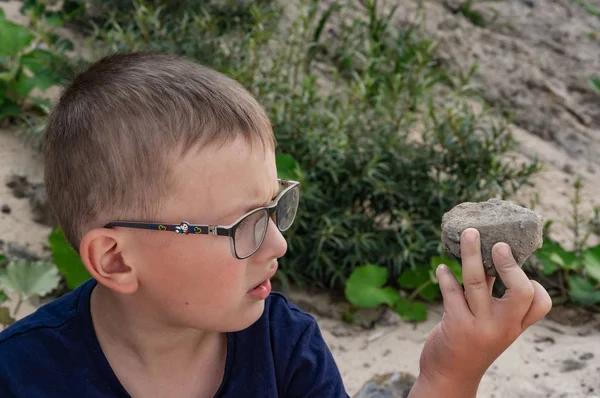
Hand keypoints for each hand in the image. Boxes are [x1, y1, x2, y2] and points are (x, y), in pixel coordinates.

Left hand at [410, 228, 551, 396]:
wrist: (449, 376)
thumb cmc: (471, 344)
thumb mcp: (491, 325)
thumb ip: (493, 297)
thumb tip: (488, 258)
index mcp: (515, 326)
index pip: (539, 302)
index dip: (533, 282)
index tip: (516, 267)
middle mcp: (503, 326)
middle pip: (519, 290)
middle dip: (509, 263)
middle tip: (497, 243)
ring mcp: (480, 326)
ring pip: (478, 282)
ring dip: (470, 254)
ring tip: (468, 234)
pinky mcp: (455, 325)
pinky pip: (452, 292)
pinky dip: (446, 276)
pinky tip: (441, 268)